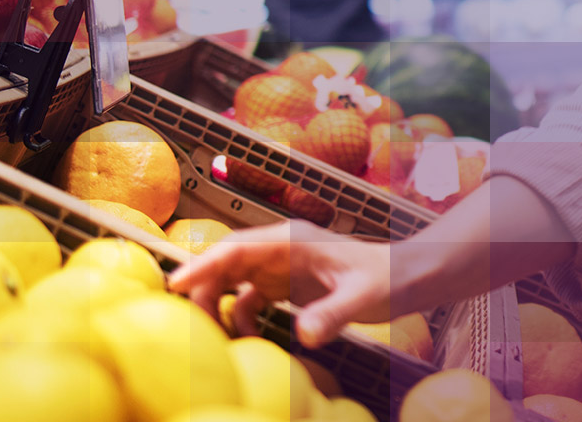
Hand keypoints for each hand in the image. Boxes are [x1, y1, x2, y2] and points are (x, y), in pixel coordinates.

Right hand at [167, 222, 395, 346]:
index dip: (203, 264)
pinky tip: (249, 339)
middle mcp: (280, 250)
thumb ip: (333, 314)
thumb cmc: (388, 278)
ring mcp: (281, 266)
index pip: (236, 248)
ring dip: (218, 305)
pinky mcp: (286, 285)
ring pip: (233, 280)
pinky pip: (250, 298)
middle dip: (203, 290)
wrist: (407, 278)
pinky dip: (241, 317)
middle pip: (226, 263)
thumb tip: (304, 336)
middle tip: (190, 325)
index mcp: (292, 241)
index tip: (174, 283)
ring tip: (212, 337)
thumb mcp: (362, 297)